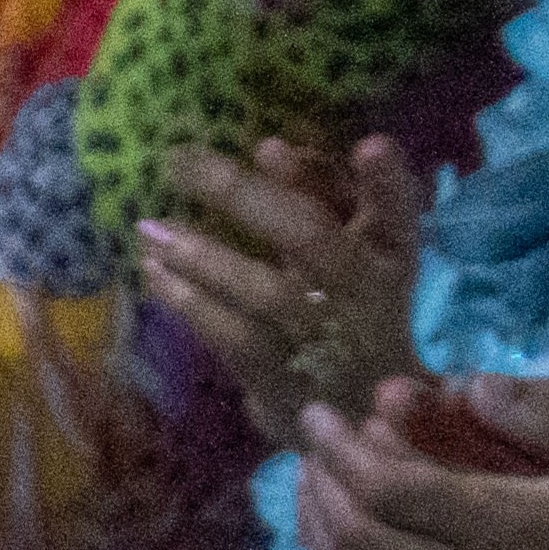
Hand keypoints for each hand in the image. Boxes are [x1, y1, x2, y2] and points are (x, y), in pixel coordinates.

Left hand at [132, 136, 432, 428]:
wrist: (356, 404)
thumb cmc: (346, 301)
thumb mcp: (349, 244)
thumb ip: (317, 191)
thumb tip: (269, 147)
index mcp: (390, 251)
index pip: (398, 210)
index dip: (388, 181)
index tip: (371, 145)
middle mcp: (364, 291)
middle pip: (310, 238)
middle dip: (243, 195)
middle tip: (179, 160)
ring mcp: (324, 338)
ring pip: (265, 291)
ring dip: (203, 257)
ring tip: (150, 227)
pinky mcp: (285, 375)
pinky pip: (233, 337)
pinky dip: (190, 304)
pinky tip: (153, 274)